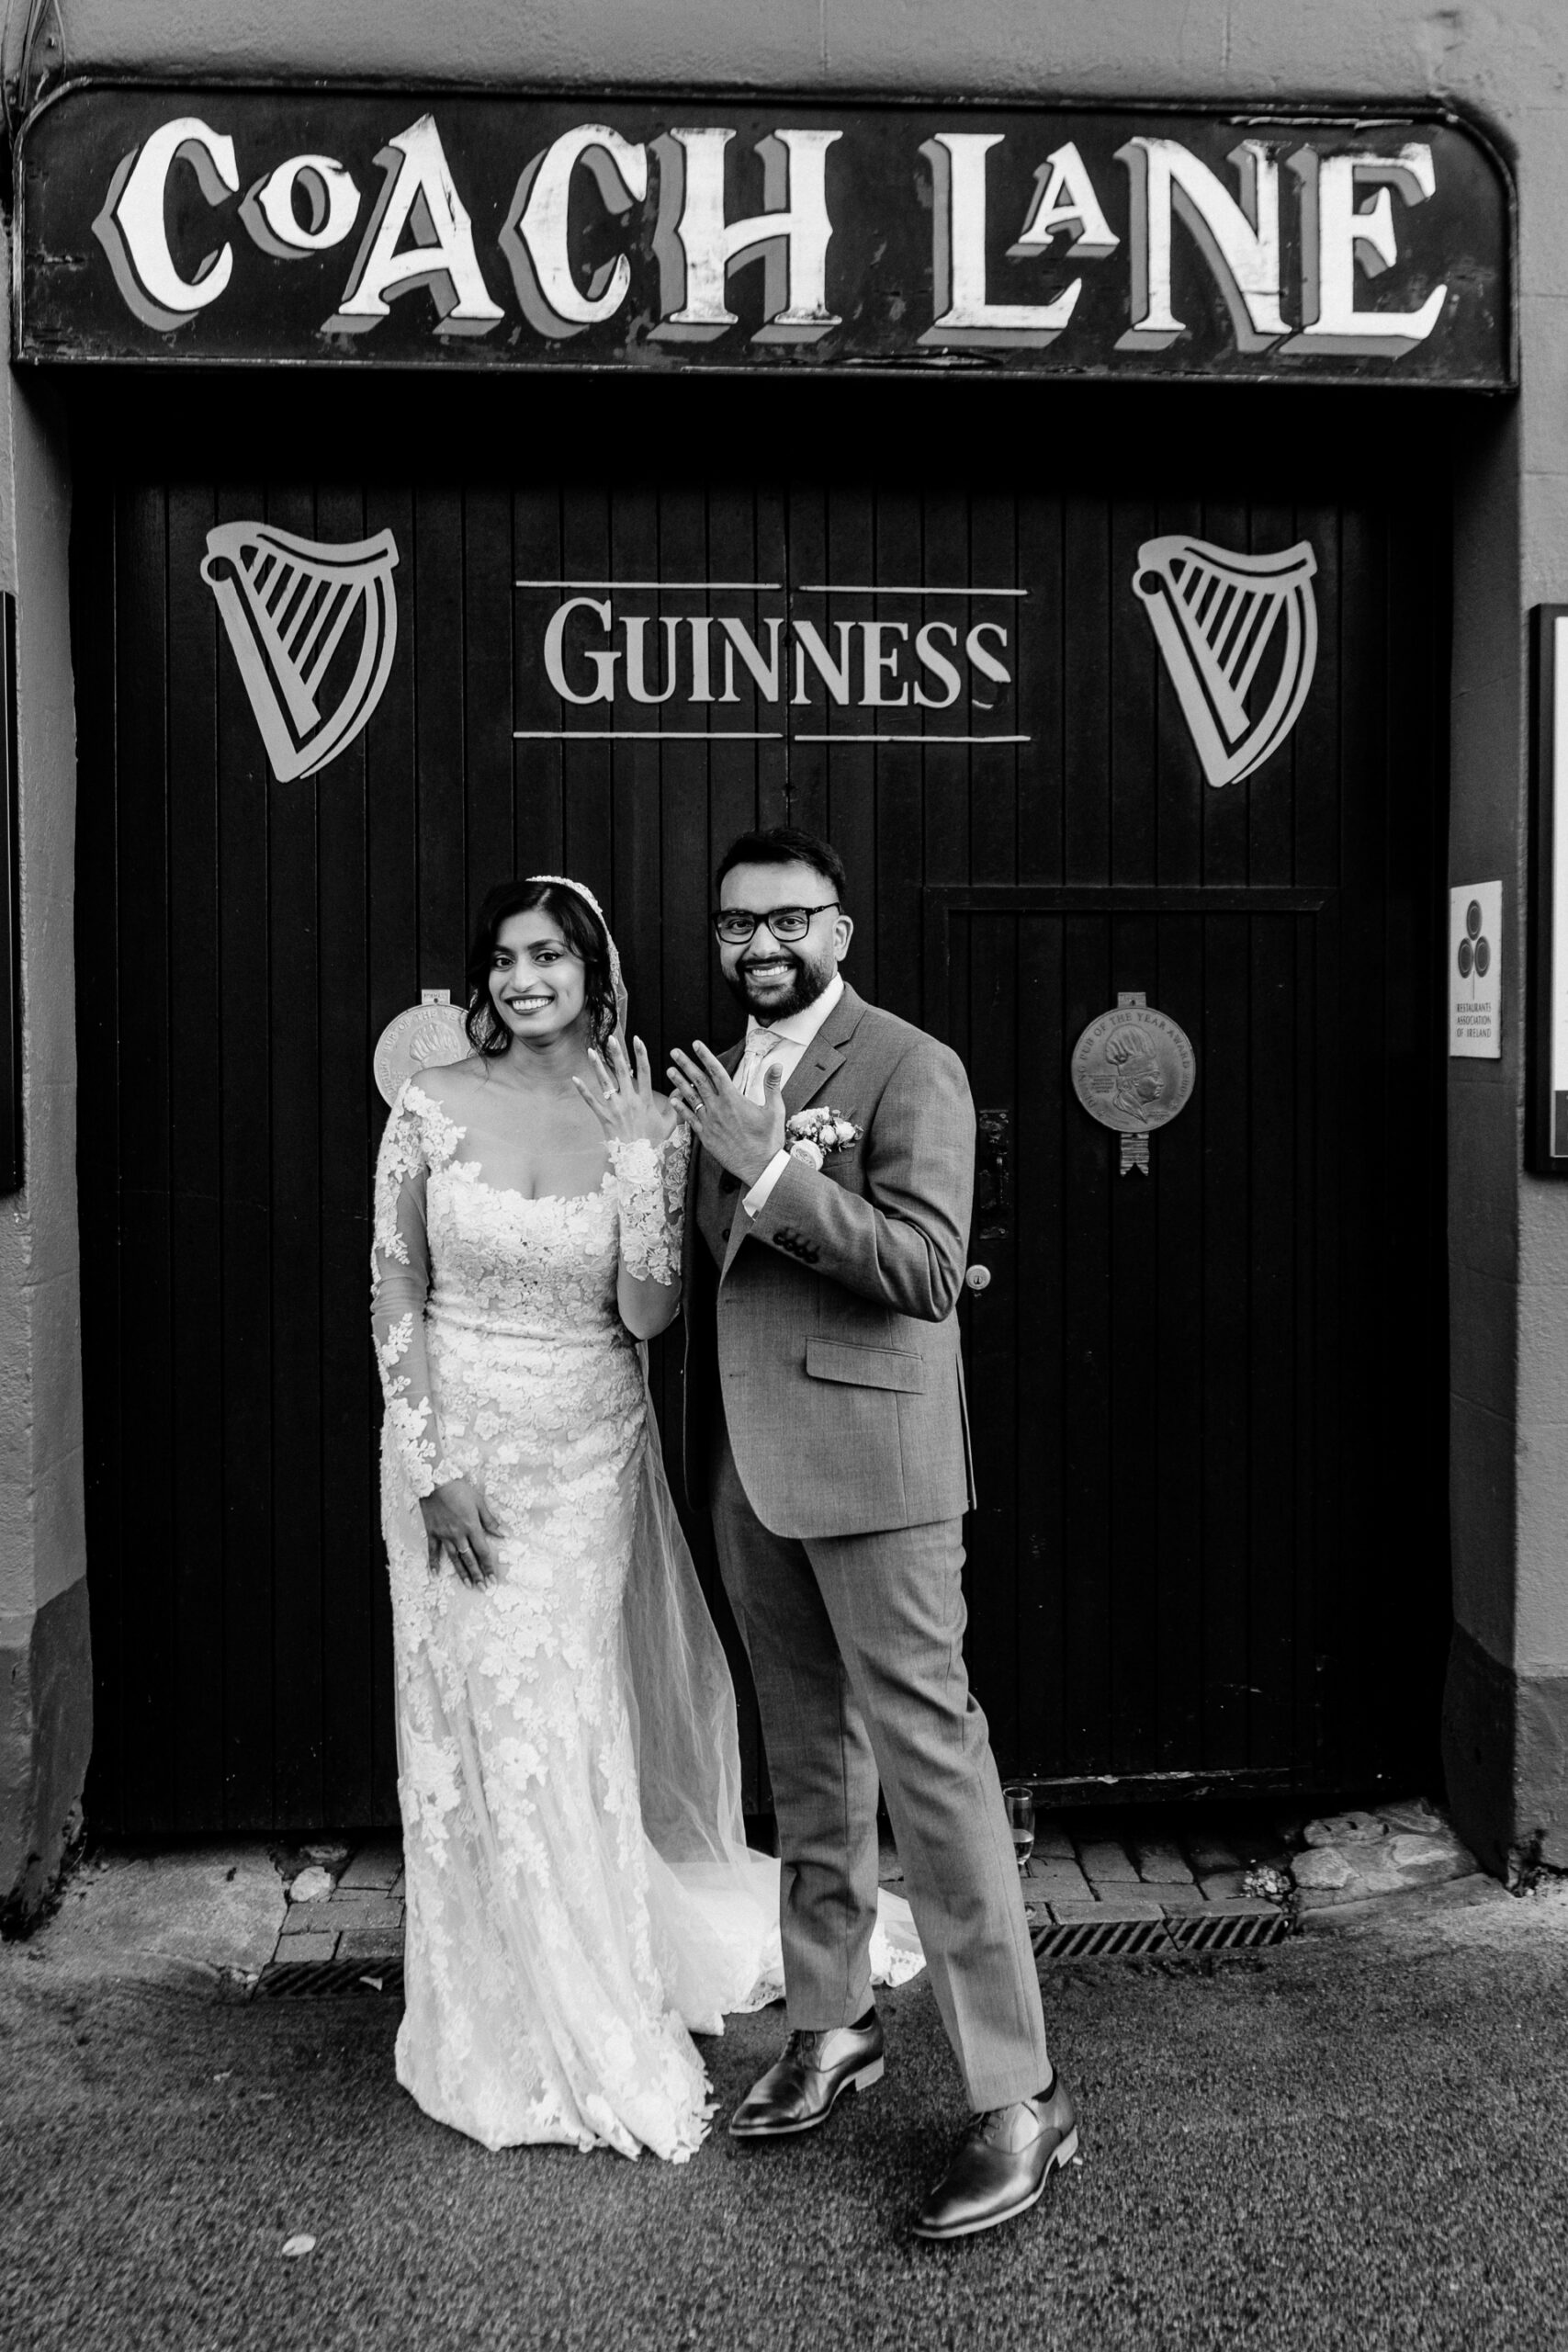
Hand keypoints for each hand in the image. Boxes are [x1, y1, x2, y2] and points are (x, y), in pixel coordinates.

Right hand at [420, 1477, 504, 1587]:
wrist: (434, 1480)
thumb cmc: (459, 1489)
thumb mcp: (478, 1502)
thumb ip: (490, 1520)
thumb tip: (503, 1534)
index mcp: (471, 1527)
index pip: (483, 1551)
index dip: (489, 1566)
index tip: (493, 1579)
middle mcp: (458, 1534)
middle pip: (470, 1559)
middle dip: (478, 1575)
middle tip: (483, 1588)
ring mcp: (444, 1535)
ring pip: (454, 1558)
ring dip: (461, 1573)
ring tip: (468, 1585)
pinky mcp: (432, 1532)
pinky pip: (433, 1550)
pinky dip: (433, 1562)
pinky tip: (435, 1574)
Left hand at [571, 1034, 671, 1149]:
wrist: (637, 1161)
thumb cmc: (653, 1142)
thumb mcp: (669, 1123)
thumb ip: (675, 1106)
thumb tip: (681, 1091)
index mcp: (645, 1099)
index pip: (645, 1071)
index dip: (641, 1054)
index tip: (637, 1039)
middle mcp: (630, 1100)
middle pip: (623, 1071)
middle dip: (617, 1053)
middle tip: (611, 1038)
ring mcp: (616, 1108)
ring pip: (605, 1082)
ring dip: (597, 1065)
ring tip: (591, 1050)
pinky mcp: (604, 1117)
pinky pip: (591, 1101)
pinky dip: (583, 1090)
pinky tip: (575, 1078)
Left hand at [666, 1042, 785, 1185]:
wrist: (759, 1167)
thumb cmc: (769, 1139)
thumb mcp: (775, 1110)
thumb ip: (772, 1085)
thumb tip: (776, 1064)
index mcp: (733, 1099)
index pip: (716, 1071)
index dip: (706, 1056)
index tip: (696, 1044)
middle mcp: (718, 1108)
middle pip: (699, 1081)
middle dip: (686, 1064)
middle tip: (675, 1052)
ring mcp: (709, 1122)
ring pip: (690, 1098)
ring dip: (679, 1083)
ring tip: (670, 1070)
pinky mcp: (705, 1137)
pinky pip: (689, 1119)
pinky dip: (680, 1109)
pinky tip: (673, 1100)